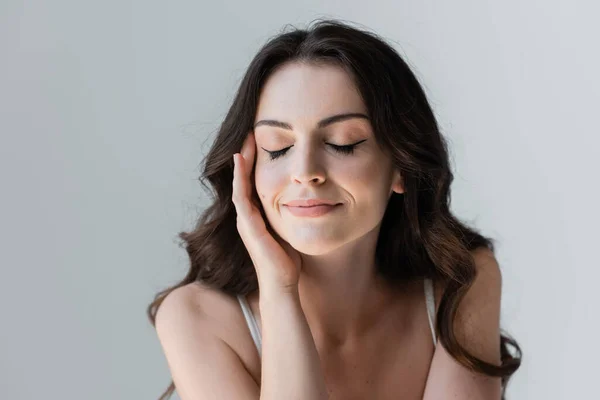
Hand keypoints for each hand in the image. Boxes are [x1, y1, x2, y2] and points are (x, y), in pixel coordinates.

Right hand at [231, 131, 302, 293]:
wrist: (283, 285)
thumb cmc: (288, 261)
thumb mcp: (290, 229)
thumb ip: (292, 213)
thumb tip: (308, 198)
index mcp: (257, 216)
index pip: (252, 182)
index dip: (254, 162)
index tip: (260, 141)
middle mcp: (247, 216)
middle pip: (243, 179)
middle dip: (246, 156)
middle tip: (250, 132)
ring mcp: (245, 220)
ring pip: (239, 184)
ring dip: (241, 161)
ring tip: (245, 140)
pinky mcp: (248, 226)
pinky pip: (241, 196)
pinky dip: (240, 177)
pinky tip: (241, 160)